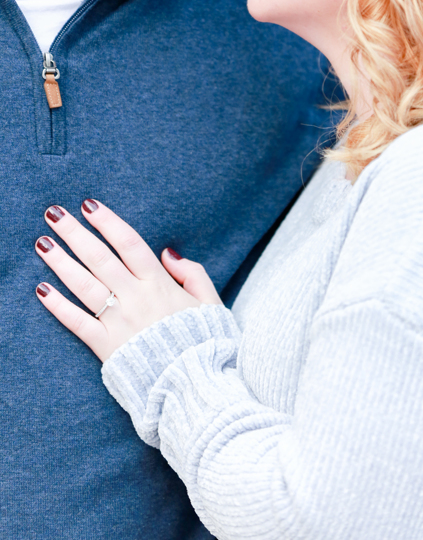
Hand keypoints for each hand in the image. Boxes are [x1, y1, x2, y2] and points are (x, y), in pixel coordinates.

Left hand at [35, 200, 221, 361]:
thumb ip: (192, 273)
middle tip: (54, 213)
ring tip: (42, 242)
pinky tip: (42, 289)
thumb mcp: (210, 302)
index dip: (108, 222)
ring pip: (84, 285)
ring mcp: (119, 322)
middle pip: (100, 258)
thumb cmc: (205, 343)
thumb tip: (168, 251)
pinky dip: (58, 306)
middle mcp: (136, 297)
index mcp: (160, 284)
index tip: (89, 205)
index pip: (129, 243)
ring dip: (61, 262)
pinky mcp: (106, 347)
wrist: (194, 385)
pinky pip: (78, 322)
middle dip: (75, 233)